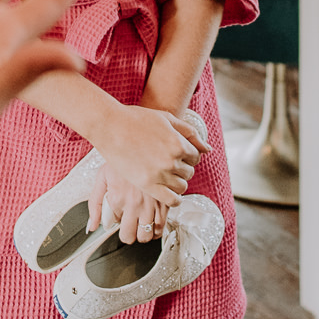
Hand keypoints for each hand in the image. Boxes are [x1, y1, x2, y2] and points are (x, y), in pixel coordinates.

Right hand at [86, 107, 204, 241]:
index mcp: (178, 143)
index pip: (196, 156)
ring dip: (177, 181)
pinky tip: (168, 191)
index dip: (188, 154)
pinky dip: (174, 199)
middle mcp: (172, 160)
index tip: (176, 152)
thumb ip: (191, 133)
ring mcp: (159, 174)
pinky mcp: (147, 185)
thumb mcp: (167, 119)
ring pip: (182, 186)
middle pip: (189, 172)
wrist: (109, 126)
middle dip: (182, 167)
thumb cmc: (137, 119)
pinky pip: (171, 200)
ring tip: (165, 174)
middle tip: (167, 161)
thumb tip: (208, 149)